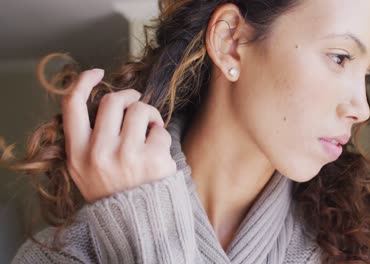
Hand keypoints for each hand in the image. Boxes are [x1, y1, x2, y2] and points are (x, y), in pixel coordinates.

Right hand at [61, 69, 176, 201]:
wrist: (136, 220)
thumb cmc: (112, 189)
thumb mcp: (84, 169)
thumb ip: (87, 138)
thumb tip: (105, 101)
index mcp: (77, 153)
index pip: (72, 105)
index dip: (83, 82)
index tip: (96, 73)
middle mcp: (98, 152)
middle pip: (113, 101)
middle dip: (129, 96)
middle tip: (136, 103)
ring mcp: (126, 155)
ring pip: (140, 110)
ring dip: (149, 114)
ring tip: (150, 129)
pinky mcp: (153, 159)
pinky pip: (160, 131)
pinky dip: (161, 135)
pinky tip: (158, 150)